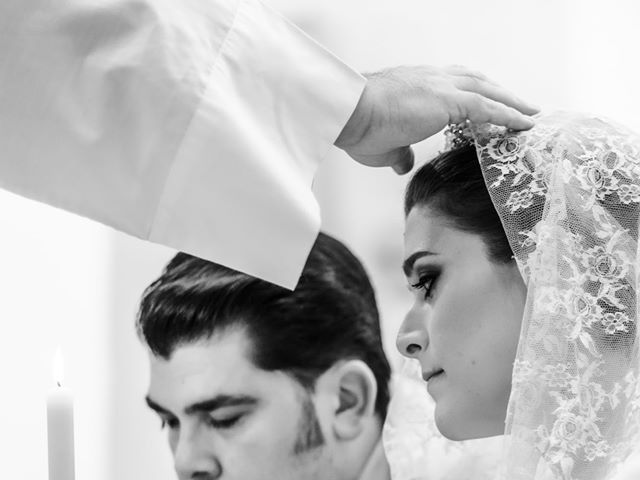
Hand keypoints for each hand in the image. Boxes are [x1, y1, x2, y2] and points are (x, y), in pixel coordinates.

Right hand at [334, 65, 538, 173]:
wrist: (348, 111)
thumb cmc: (358, 127)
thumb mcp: (384, 146)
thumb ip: (400, 153)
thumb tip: (405, 163)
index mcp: (417, 86)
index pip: (454, 86)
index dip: (474, 95)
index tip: (488, 105)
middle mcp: (433, 79)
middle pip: (476, 82)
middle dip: (499, 94)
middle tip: (519, 105)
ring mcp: (441, 87)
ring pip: (487, 91)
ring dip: (511, 101)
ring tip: (530, 113)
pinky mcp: (447, 101)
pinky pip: (488, 108)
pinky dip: (509, 114)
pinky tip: (524, 123)